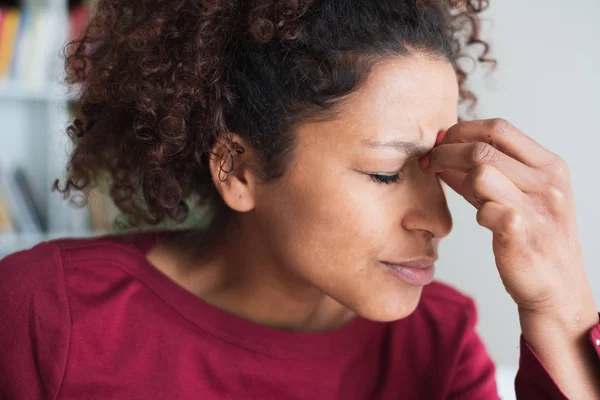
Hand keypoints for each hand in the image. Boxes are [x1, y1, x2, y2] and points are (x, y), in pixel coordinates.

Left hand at [421, 119, 593, 316]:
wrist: (558, 289)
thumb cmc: (534, 239)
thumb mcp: (520, 197)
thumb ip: (487, 174)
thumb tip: (445, 152)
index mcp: (550, 166)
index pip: (499, 128)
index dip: (462, 130)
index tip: (441, 142)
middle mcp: (548, 184)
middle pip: (482, 148)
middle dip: (445, 151)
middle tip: (428, 162)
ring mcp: (538, 209)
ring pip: (480, 174)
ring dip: (461, 182)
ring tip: (466, 197)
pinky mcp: (522, 236)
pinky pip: (484, 211)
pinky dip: (477, 214)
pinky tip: (485, 222)